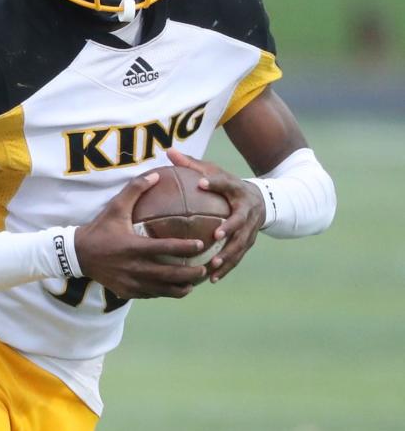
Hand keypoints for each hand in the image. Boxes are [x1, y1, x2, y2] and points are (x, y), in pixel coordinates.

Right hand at [73, 172, 207, 299]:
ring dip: (180, 288)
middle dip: (189, 274)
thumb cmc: (99, 230)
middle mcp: (133, 267)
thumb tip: (157, 174)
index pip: (165, 248)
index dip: (185, 248)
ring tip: (193, 285)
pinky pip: (149, 295)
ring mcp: (129, 282)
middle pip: (168, 274)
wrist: (77, 255)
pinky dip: (163, 293)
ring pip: (161, 290)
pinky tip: (173, 290)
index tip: (200, 245)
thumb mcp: (115, 208)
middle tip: (204, 269)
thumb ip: (135, 190)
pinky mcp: (125, 291)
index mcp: (133, 246)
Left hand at [165, 148, 265, 283]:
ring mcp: (251, 229)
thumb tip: (168, 152)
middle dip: (230, 228)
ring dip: (228, 255)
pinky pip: (237, 258)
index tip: (202, 183)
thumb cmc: (227, 186)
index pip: (227, 184)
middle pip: (241, 220)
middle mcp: (248, 210)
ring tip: (213, 264)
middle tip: (215, 235)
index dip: (216, 183)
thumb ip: (192, 165)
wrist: (261, 201)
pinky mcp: (249, 243)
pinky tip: (211, 279)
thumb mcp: (214, 172)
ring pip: (241, 244)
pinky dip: (226, 268)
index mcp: (238, 190)